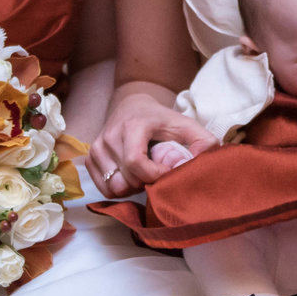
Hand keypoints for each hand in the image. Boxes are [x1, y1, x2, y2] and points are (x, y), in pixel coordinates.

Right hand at [89, 94, 216, 192]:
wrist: (131, 106)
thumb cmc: (161, 120)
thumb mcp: (185, 125)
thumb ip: (203, 141)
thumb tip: (206, 159)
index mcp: (133, 126)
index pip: (136, 162)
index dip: (154, 175)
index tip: (167, 171)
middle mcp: (110, 135)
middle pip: (126, 179)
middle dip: (145, 183)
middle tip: (156, 173)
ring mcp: (98, 147)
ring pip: (114, 186)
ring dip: (132, 187)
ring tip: (143, 175)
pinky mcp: (91, 157)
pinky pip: (103, 188)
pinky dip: (118, 189)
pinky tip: (130, 177)